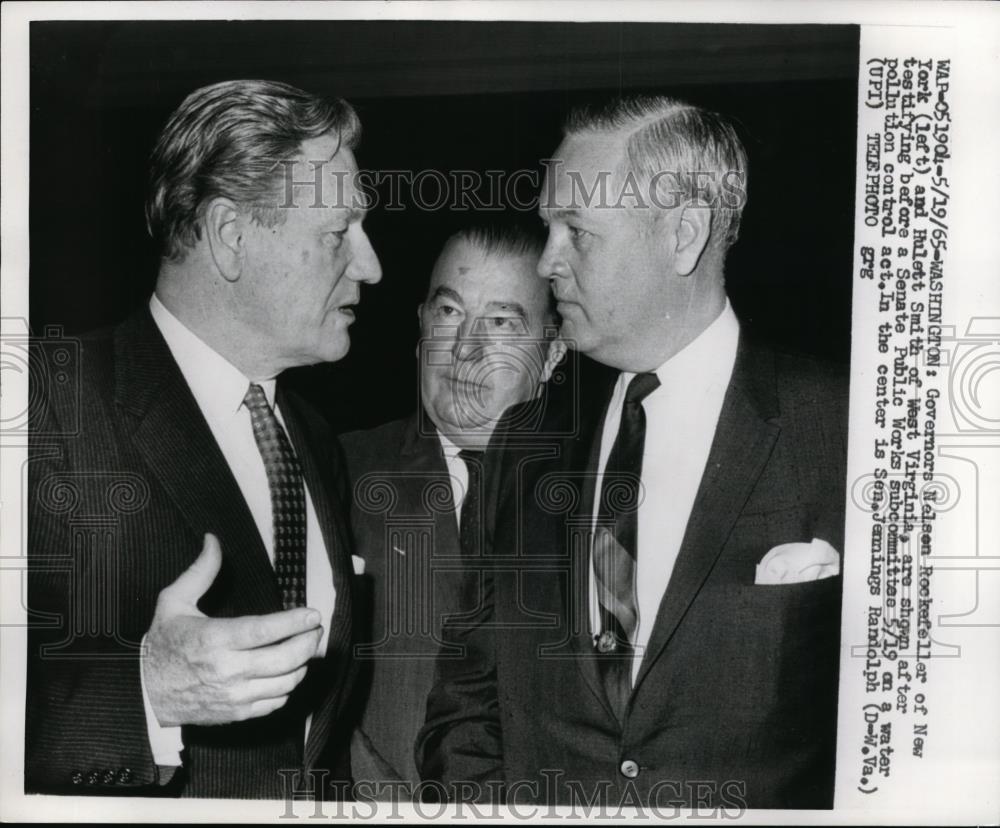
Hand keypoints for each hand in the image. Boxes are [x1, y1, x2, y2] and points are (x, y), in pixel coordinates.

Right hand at [143, 533, 322, 726]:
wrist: (145, 694)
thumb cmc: (162, 645)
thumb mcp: (174, 602)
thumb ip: (200, 571)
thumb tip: (213, 540)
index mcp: (214, 639)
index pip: (265, 631)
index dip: (294, 622)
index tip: (313, 614)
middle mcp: (227, 670)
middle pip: (285, 659)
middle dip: (309, 642)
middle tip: (314, 629)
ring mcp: (234, 695)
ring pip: (286, 682)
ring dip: (303, 664)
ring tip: (304, 647)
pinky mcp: (237, 714)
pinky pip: (276, 702)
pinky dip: (288, 686)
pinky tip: (286, 671)